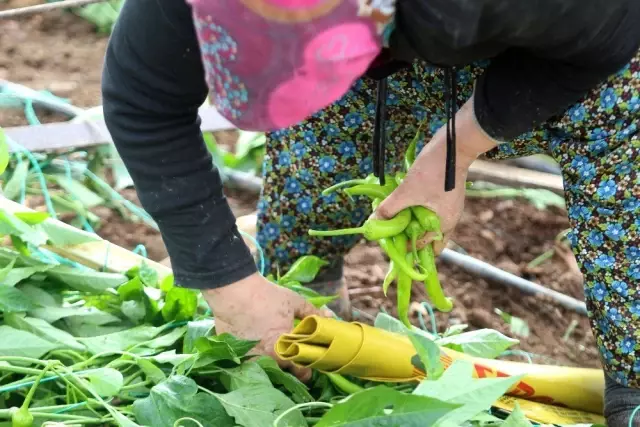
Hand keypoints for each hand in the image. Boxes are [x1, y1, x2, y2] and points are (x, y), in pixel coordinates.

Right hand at [202, 273, 333, 380]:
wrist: (234, 292)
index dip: (306, 369)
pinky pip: (245, 361)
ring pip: (263, 369)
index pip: (301, 372)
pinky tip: (252, 346)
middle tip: (290, 355)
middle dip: (288, 366)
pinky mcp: (233, 353)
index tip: (307, 363)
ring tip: (271, 352)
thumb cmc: (267, 297)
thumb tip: (329, 316)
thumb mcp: (294, 302)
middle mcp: (267, 359)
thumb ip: (312, 313)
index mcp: (286, 350)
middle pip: (282, 372)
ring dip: (268, 363)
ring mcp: (248, 358)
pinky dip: (250, 356)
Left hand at [374, 97, 497, 252]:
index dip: (406, 247)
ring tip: (393, 220)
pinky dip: (415, 212)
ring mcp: (448, 207)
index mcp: (445, 224)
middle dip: (410, 239)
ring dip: (411, 224)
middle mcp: (449, 219)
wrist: (453, 144)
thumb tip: (373, 221)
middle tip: (392, 235)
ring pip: (427, 224)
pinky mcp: (444, 196)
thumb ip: (390, 208)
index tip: (390, 243)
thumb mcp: (407, 191)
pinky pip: (428, 211)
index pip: (424, 247)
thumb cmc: (433, 171)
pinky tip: (402, 206)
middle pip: (428, 239)